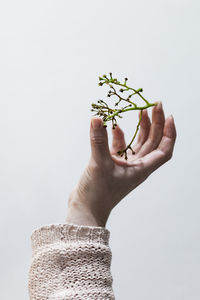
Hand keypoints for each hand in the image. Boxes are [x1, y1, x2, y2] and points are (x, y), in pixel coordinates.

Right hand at [66, 102, 176, 226]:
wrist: (85, 209)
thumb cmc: (98, 193)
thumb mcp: (99, 164)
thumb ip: (99, 140)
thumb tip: (97, 118)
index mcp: (142, 169)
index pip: (164, 150)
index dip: (169, 133)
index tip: (168, 116)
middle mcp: (137, 167)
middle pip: (153, 142)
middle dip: (156, 124)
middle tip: (154, 105)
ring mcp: (125, 166)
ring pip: (139, 144)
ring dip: (141, 128)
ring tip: (141, 111)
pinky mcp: (112, 165)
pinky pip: (121, 148)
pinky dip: (120, 137)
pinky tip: (115, 127)